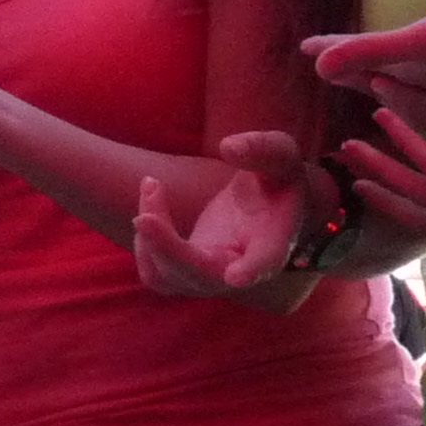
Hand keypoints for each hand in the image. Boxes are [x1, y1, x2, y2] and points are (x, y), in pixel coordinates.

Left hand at [129, 135, 313, 297]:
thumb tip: (228, 147)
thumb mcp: (281, 155)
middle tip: (146, 209)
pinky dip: (144, 246)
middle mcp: (242, 267)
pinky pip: (156, 275)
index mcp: (273, 240)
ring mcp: (212, 276)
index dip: (252, 270)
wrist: (271, 204)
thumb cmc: (279, 178)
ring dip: (150, 239)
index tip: (235, 278)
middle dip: (169, 248)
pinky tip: (149, 207)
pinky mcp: (189, 272)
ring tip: (152, 185)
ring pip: (171, 279)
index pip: (266, 260)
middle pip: (203, 276)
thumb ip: (261, 148)